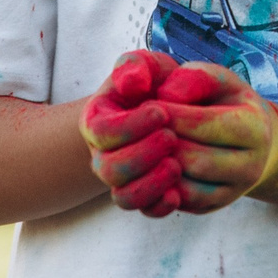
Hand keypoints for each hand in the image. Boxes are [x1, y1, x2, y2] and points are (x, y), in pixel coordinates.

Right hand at [80, 50, 184, 215]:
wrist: (168, 111)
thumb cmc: (155, 86)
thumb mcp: (147, 68)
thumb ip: (136, 66)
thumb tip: (132, 83)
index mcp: (97, 123)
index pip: (102, 132)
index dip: (131, 126)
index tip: (161, 111)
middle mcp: (103, 156)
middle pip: (109, 169)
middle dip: (143, 154)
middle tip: (171, 136)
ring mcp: (122, 181)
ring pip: (124, 197)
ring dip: (151, 183)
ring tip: (176, 163)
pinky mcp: (144, 197)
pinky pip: (146, 211)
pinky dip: (161, 205)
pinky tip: (179, 189)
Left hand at [160, 63, 277, 213]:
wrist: (245, 137)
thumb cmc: (224, 100)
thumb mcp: (215, 78)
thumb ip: (193, 78)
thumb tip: (165, 97)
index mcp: (254, 129)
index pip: (204, 124)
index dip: (169, 113)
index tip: (146, 101)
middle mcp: (251, 166)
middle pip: (195, 160)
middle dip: (160, 142)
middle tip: (140, 127)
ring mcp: (234, 192)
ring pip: (187, 188)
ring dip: (158, 166)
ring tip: (145, 143)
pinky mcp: (215, 206)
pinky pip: (183, 203)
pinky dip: (162, 185)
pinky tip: (152, 163)